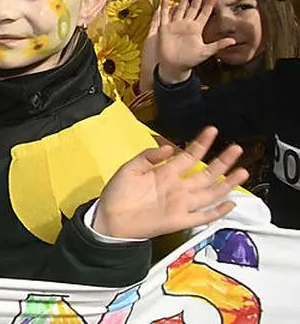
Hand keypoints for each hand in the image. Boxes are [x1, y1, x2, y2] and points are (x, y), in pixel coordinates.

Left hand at [93, 126, 247, 239]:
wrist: (110, 217)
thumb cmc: (119, 193)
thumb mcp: (131, 168)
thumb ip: (149, 156)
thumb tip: (169, 147)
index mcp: (166, 173)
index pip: (189, 156)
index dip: (201, 143)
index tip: (212, 131)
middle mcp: (177, 187)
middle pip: (206, 173)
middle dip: (222, 161)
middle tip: (236, 149)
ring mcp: (180, 204)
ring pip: (210, 193)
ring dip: (227, 183)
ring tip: (242, 171)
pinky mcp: (180, 220)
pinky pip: (203, 217)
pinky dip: (217, 212)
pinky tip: (230, 204)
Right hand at [154, 0, 235, 83]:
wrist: (174, 66)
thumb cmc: (190, 59)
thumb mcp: (206, 52)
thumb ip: (218, 45)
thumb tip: (233, 41)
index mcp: (197, 29)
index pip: (204, 13)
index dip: (208, 4)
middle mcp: (187, 24)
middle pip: (193, 8)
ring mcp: (176, 25)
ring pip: (180, 9)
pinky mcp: (165, 28)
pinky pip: (164, 16)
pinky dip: (164, 7)